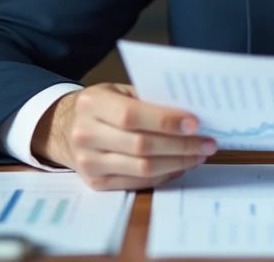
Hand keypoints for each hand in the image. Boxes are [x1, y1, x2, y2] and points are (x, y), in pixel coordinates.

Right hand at [31, 83, 215, 190]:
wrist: (65, 128)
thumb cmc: (102, 105)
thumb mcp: (118, 91)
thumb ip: (148, 99)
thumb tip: (190, 114)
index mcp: (92, 104)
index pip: (133, 116)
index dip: (166, 121)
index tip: (195, 123)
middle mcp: (86, 134)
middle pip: (142, 146)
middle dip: (181, 145)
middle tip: (208, 143)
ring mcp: (89, 162)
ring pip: (142, 168)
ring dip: (178, 163)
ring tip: (199, 155)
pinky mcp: (96, 183)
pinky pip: (138, 182)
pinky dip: (164, 175)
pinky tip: (180, 166)